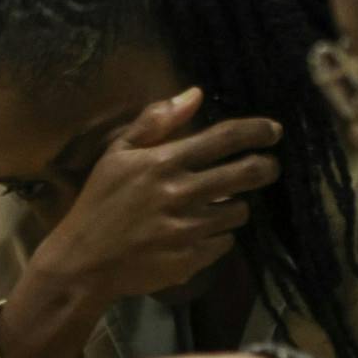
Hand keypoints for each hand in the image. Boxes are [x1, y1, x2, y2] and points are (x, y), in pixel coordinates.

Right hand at [0, 88, 282, 357]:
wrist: (82, 263)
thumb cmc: (98, 204)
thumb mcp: (115, 155)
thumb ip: (154, 122)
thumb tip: (195, 94)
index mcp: (162, 162)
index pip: (224, 138)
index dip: (257, 131)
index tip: (274, 131)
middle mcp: (179, 192)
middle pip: (247, 173)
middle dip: (266, 168)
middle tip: (267, 168)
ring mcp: (187, 227)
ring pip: (239, 211)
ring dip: (235, 207)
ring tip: (218, 207)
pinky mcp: (191, 257)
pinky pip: (224, 242)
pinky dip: (217, 237)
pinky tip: (196, 234)